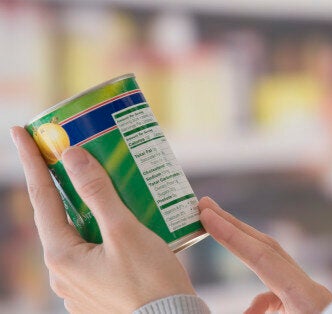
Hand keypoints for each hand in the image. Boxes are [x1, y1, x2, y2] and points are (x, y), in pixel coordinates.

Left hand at [10, 126, 196, 312]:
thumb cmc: (151, 281)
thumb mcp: (125, 232)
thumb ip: (98, 193)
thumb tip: (72, 156)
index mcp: (62, 256)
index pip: (41, 197)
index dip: (30, 162)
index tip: (20, 132)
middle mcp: (62, 273)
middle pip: (58, 216)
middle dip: (62, 185)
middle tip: (69, 156)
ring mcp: (78, 285)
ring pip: (77, 235)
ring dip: (86, 210)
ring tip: (105, 189)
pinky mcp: (97, 291)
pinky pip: (92, 252)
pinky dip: (100, 231)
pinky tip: (120, 224)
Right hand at [197, 197, 331, 313]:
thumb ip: (259, 307)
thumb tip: (239, 307)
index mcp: (306, 298)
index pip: (263, 256)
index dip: (231, 235)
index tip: (206, 215)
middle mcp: (308, 290)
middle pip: (269, 247)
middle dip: (235, 227)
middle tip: (205, 206)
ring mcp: (308, 297)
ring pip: (272, 265)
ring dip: (242, 254)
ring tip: (214, 238)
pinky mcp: (305, 306)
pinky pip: (276, 292)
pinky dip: (255, 299)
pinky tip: (247, 313)